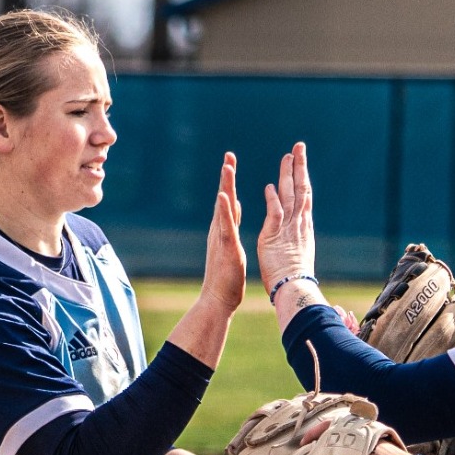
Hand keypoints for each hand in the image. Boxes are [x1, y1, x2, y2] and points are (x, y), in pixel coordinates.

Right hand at [198, 153, 244, 313]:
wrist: (217, 299)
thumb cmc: (226, 276)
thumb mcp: (232, 245)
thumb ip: (232, 224)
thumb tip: (237, 205)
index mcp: (224, 230)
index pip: (228, 200)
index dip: (229, 181)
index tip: (231, 161)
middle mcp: (219, 230)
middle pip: (224, 198)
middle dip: (226, 176)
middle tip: (229, 155)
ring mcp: (221, 238)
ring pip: (223, 208)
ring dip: (225, 187)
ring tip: (227, 167)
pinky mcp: (225, 247)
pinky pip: (225, 226)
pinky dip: (224, 210)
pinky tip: (223, 196)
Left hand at [258, 143, 316, 297]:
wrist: (295, 291)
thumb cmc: (295, 279)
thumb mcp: (298, 256)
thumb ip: (296, 243)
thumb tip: (298, 241)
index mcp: (303, 228)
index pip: (304, 197)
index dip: (303, 178)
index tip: (301, 163)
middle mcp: (299, 225)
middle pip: (301, 190)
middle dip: (300, 167)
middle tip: (299, 147)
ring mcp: (288, 229)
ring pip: (291, 196)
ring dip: (288, 176)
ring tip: (287, 157)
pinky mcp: (275, 236)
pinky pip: (275, 214)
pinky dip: (273, 200)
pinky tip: (269, 187)